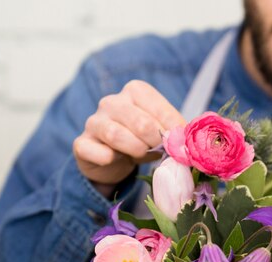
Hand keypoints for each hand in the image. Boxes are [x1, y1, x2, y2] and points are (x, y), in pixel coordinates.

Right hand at [73, 80, 184, 194]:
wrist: (111, 160)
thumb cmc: (141, 141)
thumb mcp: (161, 133)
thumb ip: (175, 132)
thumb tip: (190, 140)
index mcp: (135, 92)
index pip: (159, 108)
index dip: (174, 131)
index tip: (182, 147)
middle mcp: (112, 102)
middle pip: (141, 122)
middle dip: (157, 142)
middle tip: (163, 153)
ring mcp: (94, 122)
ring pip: (116, 134)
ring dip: (136, 150)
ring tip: (142, 155)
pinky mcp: (82, 144)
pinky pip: (94, 151)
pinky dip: (108, 159)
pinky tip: (116, 160)